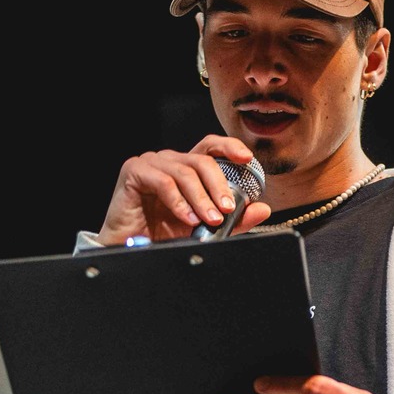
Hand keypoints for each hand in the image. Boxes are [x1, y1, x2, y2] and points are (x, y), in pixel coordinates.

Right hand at [96, 135, 273, 244]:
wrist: (130, 246)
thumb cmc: (163, 233)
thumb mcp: (206, 226)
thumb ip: (234, 219)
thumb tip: (262, 209)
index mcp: (188, 168)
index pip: (211, 148)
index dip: (229, 147)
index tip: (247, 159)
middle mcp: (170, 160)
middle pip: (202, 160)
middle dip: (220, 186)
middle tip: (228, 209)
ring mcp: (152, 163)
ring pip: (185, 172)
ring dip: (201, 198)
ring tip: (210, 220)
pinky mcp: (134, 171)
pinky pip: (163, 182)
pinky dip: (179, 202)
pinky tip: (187, 219)